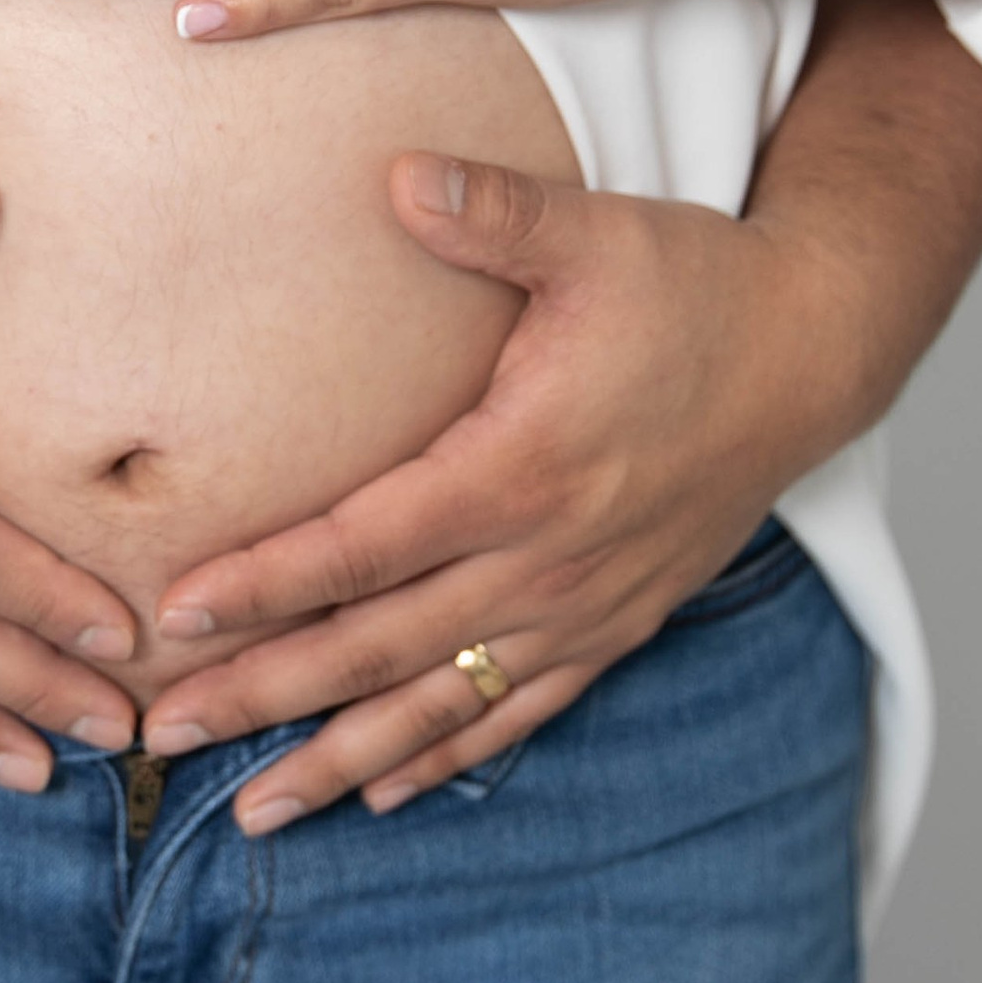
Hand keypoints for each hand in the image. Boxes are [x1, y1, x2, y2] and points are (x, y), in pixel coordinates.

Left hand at [135, 149, 845, 822]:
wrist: (814, 352)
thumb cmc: (695, 288)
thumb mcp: (595, 235)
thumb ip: (493, 211)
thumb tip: (399, 172)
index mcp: (522, 469)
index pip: (365, 545)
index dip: (266, 585)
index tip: (177, 616)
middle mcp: (548, 560)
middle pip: (380, 646)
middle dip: (268, 693)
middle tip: (167, 729)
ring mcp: (583, 606)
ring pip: (441, 704)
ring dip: (342, 759)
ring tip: (253, 810)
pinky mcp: (615, 626)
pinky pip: (516, 711)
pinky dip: (444, 757)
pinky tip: (378, 796)